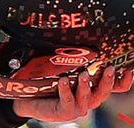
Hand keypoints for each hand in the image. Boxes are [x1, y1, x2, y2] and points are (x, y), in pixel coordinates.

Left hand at [13, 66, 133, 121]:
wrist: (28, 99)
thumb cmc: (48, 82)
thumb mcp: (65, 70)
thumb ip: (74, 61)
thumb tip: (80, 39)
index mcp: (93, 89)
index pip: (115, 88)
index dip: (124, 81)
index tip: (129, 69)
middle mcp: (89, 100)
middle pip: (104, 92)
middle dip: (107, 80)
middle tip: (110, 68)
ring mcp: (78, 108)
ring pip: (88, 97)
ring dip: (86, 85)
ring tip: (84, 73)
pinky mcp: (65, 112)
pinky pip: (68, 101)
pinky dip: (66, 90)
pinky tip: (63, 80)